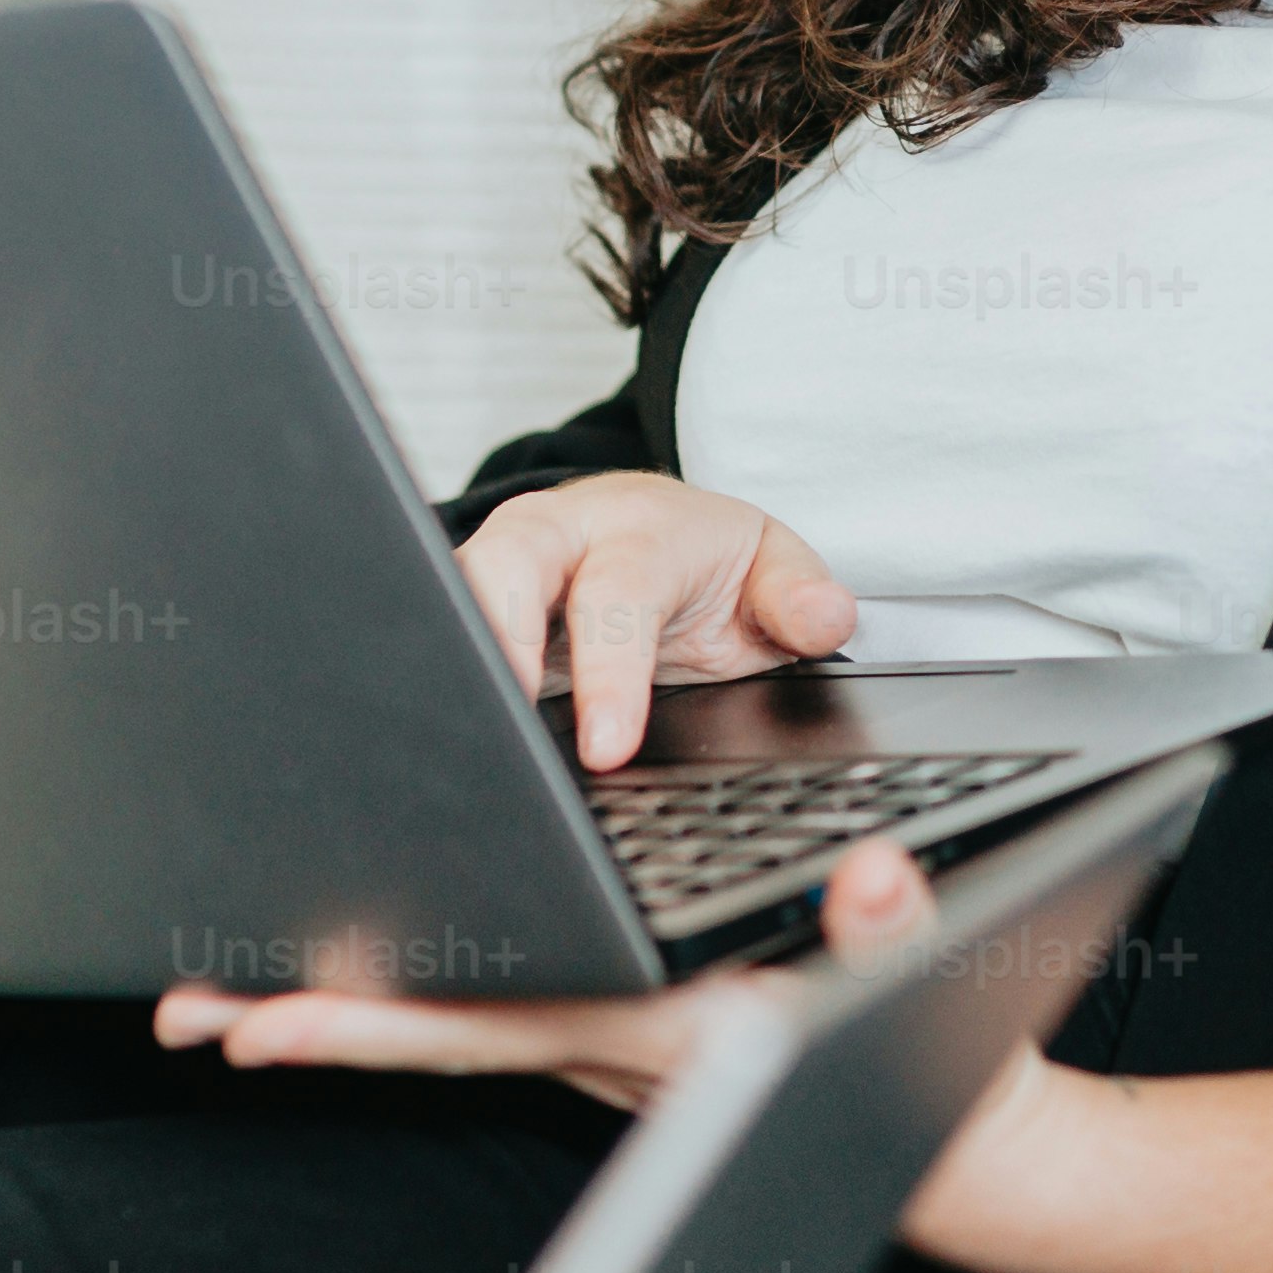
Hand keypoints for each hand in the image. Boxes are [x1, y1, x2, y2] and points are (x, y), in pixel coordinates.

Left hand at [157, 832, 987, 1122]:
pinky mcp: (610, 1026)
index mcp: (649, 1031)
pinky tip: (349, 971)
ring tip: (220, 988)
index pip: (486, 1026)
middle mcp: (603, 1045)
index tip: (270, 1020)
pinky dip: (406, 999)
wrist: (954, 1150)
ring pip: (446, 1022)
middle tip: (183, 1011)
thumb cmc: (932, 1071)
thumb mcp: (933, 984)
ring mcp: (599, 1041)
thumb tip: (874, 882)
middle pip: (428, 1031)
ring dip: (337, 1008)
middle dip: (304, 1021)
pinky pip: (486, 1011)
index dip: (373, 1026)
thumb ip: (896, 928)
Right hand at [455, 469, 857, 764]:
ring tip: (464, 738)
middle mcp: (559, 535)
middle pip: (507, 561)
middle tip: (502, 727)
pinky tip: (454, 736)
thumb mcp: (772, 571)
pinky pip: (446, 631)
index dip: (610, 670)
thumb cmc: (711, 563)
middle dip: (496, 635)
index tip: (607, 745)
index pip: (618, 593)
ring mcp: (505, 566)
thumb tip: (826, 618)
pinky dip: (445, 672)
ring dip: (454, 652)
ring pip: (456, 588)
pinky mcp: (474, 605)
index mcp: (639, 527)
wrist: (665, 535)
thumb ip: (800, 599)